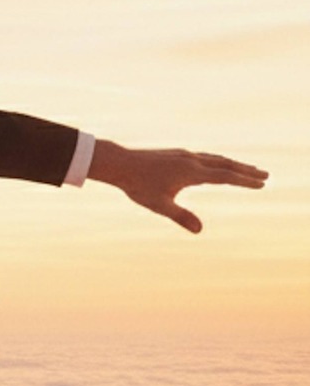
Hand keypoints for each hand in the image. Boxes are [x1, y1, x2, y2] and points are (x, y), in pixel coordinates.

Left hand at [88, 140, 267, 232]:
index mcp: (191, 172)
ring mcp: (185, 155)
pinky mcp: (178, 154)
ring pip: (216, 158)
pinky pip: (205, 156)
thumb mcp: (160, 205)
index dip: (244, 180)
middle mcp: (191, 160)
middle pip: (225, 164)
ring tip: (247, 169)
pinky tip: (219, 165)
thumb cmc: (138, 186)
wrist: (120, 163)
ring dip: (234, 164)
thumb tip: (200, 230)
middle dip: (246, 170)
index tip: (261, 183)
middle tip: (265, 175)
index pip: (225, 176)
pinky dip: (219, 161)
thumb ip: (181, 216)